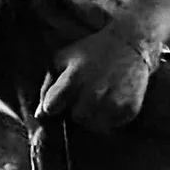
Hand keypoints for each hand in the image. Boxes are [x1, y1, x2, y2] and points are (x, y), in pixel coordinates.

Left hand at [36, 27, 152, 130]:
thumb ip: (47, 86)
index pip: (51, 108)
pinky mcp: (129, 109)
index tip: (58, 103)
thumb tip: (40, 115)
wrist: (129, 44)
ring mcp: (113, 103)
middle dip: (76, 110)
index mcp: (73, 79)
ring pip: (94, 125)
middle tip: (85, 96)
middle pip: (75, 118)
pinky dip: (110, 117)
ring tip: (98, 98)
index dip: (52, 107)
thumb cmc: (90, 51)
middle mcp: (93, 93)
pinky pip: (112, 125)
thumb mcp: (62, 59)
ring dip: (93, 116)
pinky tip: (111, 100)